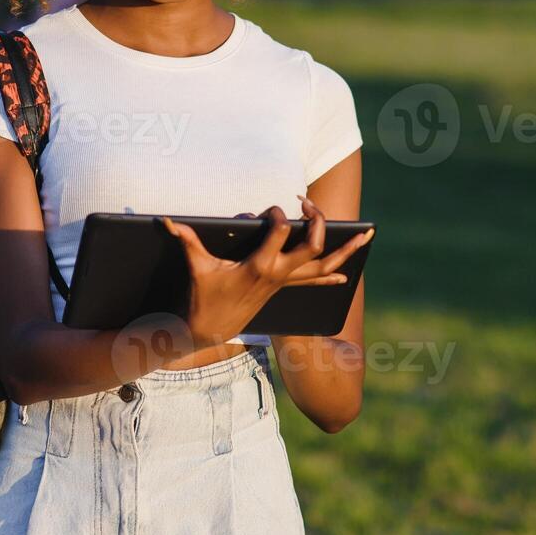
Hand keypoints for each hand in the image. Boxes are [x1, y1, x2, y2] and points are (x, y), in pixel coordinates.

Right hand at [162, 197, 374, 347]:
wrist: (209, 330)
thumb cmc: (204, 296)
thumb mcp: (198, 268)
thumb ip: (187, 241)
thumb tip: (168, 220)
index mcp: (260, 266)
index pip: (281, 232)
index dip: (279, 215)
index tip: (273, 208)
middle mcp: (279, 274)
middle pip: (313, 248)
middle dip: (319, 223)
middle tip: (310, 204)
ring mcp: (285, 283)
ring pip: (325, 266)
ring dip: (348, 251)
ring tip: (368, 234)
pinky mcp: (284, 287)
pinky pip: (315, 281)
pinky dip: (332, 274)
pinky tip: (347, 271)